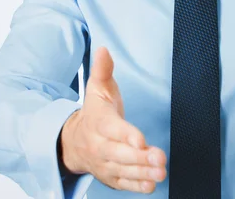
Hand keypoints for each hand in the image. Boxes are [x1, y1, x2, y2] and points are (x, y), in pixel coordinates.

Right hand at [59, 46, 166, 193]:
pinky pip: (123, 183)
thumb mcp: (96, 88)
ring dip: (143, 173)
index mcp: (98, 122)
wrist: (73, 141)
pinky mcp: (111, 176)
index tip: (140, 139)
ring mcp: (104, 163)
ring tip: (161, 171)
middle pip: (119, 153)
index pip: (111, 129)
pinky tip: (151, 184)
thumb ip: (103, 70)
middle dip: (139, 157)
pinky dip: (137, 186)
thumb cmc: (94, 112)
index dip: (125, 134)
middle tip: (160, 158)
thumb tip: (104, 49)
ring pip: (123, 170)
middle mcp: (99, 144)